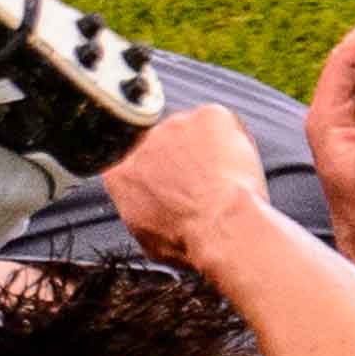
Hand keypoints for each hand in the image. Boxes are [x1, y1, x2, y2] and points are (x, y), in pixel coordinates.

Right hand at [100, 105, 268, 271]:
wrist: (219, 227)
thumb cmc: (187, 240)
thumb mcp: (146, 237)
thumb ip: (141, 211)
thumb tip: (151, 212)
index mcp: (119, 172)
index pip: (134, 164)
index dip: (157, 173)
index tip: (172, 183)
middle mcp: (142, 141)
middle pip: (162, 142)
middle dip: (181, 158)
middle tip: (202, 183)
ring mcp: (175, 124)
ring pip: (193, 130)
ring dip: (205, 148)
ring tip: (222, 179)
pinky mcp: (209, 115)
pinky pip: (221, 122)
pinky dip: (231, 139)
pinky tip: (235, 167)